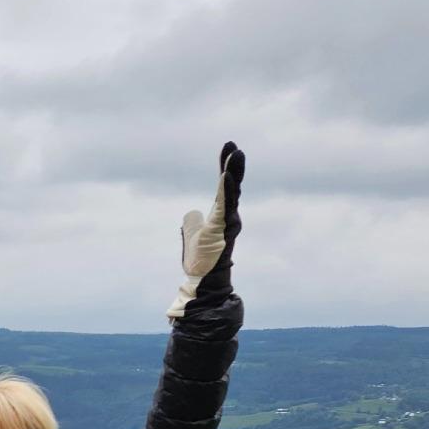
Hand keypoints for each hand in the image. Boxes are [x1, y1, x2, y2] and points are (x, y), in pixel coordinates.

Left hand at [168, 142, 245, 320]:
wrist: (202, 281)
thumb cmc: (200, 261)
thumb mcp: (192, 234)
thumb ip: (193, 221)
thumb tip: (192, 214)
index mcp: (220, 215)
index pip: (224, 186)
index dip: (226, 167)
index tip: (228, 148)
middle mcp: (228, 217)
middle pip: (232, 186)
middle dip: (233, 166)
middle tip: (234, 147)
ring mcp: (228, 223)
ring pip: (231, 194)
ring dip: (233, 174)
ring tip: (236, 154)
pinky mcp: (222, 229)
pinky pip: (225, 205)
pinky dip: (227, 190)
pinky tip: (227, 175)